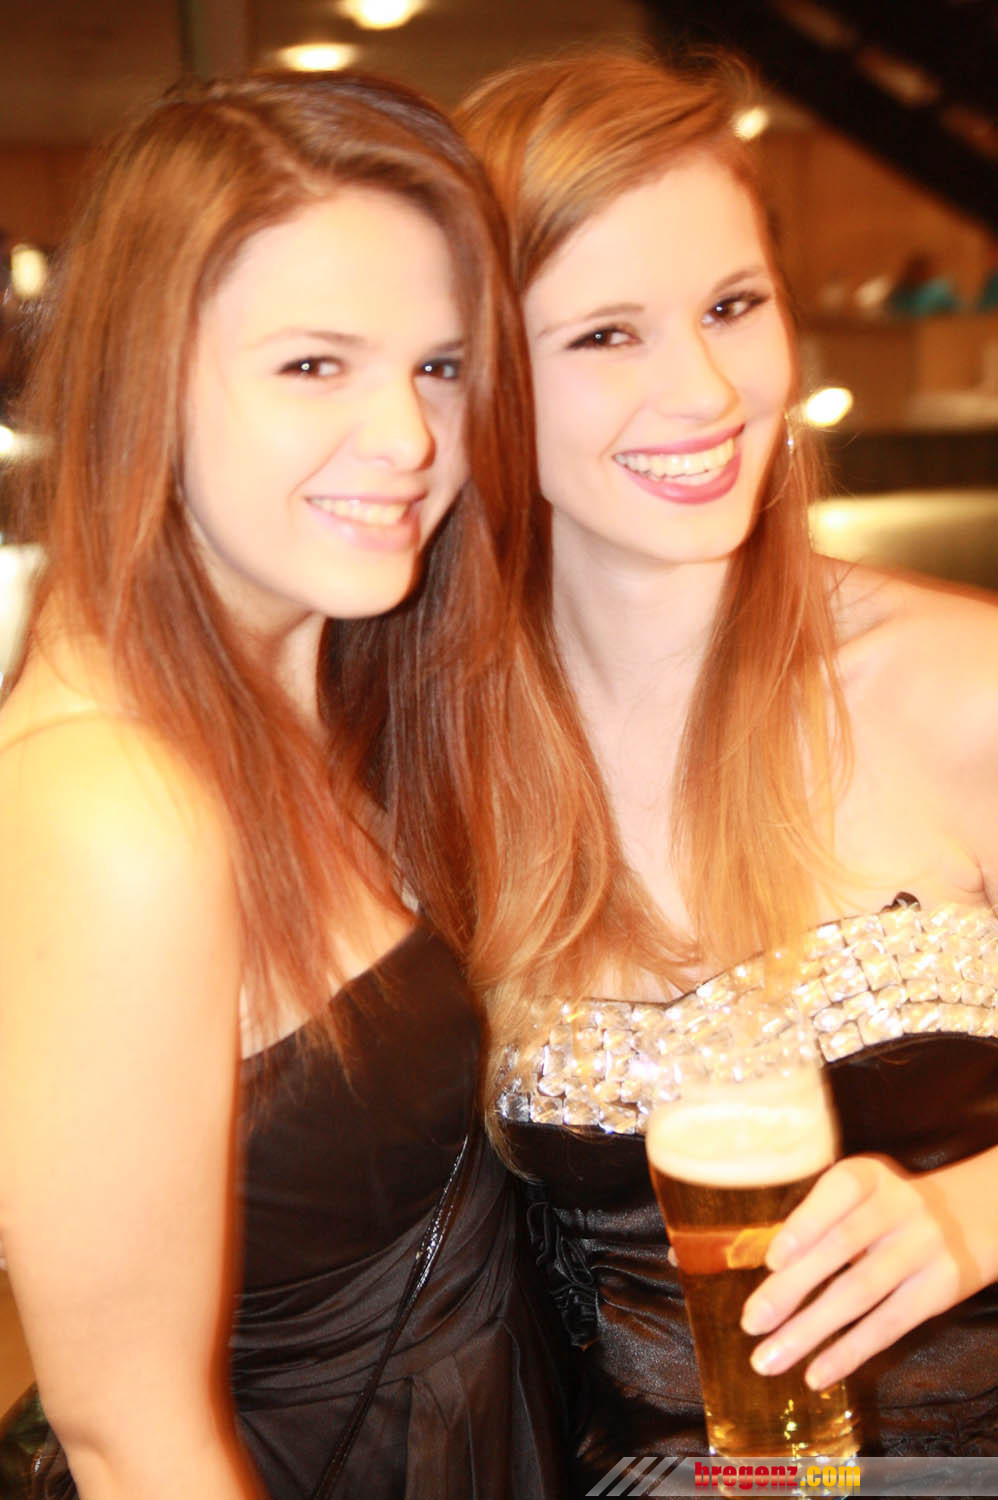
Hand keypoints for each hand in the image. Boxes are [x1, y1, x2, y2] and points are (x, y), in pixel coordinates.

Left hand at [739, 1148, 997, 1390]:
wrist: (965, 1219)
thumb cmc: (885, 1211)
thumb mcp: (860, 1198)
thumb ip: (819, 1223)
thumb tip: (767, 1275)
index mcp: (870, 1176)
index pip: (840, 1192)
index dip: (806, 1223)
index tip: (771, 1260)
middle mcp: (900, 1205)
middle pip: (842, 1247)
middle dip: (792, 1288)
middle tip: (751, 1322)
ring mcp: (923, 1246)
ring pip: (860, 1293)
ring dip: (810, 1330)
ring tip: (769, 1359)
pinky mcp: (940, 1288)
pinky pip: (888, 1325)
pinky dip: (848, 1353)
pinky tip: (816, 1374)